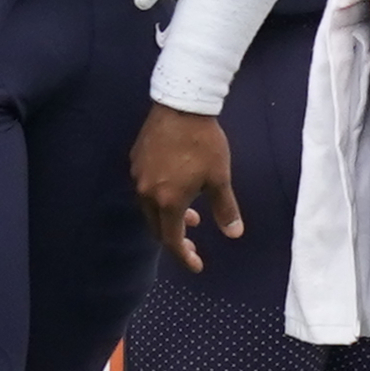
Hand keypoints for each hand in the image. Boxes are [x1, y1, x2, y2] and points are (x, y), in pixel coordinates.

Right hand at [132, 105, 240, 275]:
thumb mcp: (219, 178)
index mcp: (168, 201)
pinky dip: (160, 198)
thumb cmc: (204, 143)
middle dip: (175, 238)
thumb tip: (234, 234)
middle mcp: (147, 193)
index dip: (184, 256)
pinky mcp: (135, 160)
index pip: (172, 240)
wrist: (181, 105)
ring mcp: (138, 176)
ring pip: (149, 208)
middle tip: (193, 242)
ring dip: (169, 217)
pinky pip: (145, 189)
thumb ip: (225, 209)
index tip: (196, 265)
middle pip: (157, 228)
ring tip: (192, 214)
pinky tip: (176, 189)